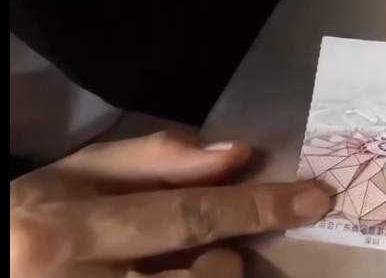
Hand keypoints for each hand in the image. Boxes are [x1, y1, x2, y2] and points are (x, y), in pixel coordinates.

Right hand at [10, 131, 330, 277]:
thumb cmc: (33, 217)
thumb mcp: (79, 174)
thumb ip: (156, 161)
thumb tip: (237, 156)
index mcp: (71, 232)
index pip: (188, 216)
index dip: (258, 208)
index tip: (314, 199)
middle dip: (227, 263)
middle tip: (220, 254)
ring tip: (186, 268)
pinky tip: (171, 273)